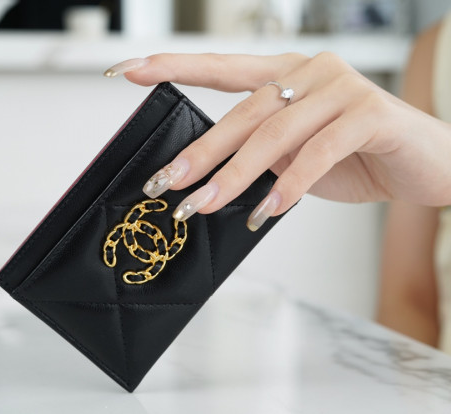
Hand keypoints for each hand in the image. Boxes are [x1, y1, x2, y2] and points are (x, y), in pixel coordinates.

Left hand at [104, 53, 450, 229]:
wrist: (423, 163)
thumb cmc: (355, 156)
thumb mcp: (295, 155)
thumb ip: (259, 154)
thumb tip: (207, 178)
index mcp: (286, 75)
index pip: (222, 68)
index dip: (176, 66)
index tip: (129, 69)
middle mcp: (309, 72)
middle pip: (243, 112)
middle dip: (200, 153)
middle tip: (166, 183)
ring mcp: (341, 88)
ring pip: (274, 133)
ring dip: (234, 175)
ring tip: (203, 206)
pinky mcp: (369, 114)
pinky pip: (319, 151)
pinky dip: (289, 183)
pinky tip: (267, 209)